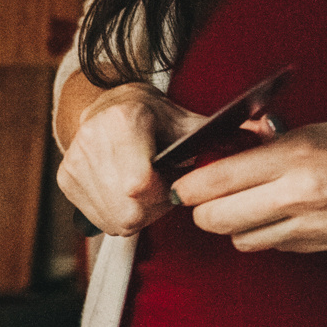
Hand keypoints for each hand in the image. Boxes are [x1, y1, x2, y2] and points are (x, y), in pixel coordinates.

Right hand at [55, 84, 207, 236]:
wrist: (104, 105)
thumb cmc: (151, 115)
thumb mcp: (184, 120)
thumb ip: (216, 135)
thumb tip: (260, 135)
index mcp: (121, 121)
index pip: (141, 186)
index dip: (164, 192)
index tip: (171, 178)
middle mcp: (91, 141)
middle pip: (130, 211)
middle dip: (153, 208)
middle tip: (161, 187)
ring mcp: (75, 163)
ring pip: (117, 221)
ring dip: (138, 214)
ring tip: (145, 189)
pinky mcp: (65, 180)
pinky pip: (102, 220)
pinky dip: (120, 215)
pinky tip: (126, 194)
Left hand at [176, 107, 326, 251]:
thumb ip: (293, 140)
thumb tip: (252, 148)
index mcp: (299, 156)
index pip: (211, 181)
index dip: (191, 180)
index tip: (188, 171)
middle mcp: (301, 197)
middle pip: (214, 220)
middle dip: (204, 207)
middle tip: (213, 188)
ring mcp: (318, 229)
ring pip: (244, 241)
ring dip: (238, 222)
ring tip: (254, 197)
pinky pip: (281, 247)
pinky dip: (272, 232)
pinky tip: (288, 211)